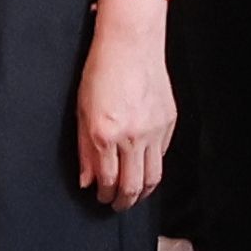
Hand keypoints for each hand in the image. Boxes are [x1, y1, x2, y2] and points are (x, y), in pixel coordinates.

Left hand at [74, 8, 175, 208]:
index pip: (108, 180)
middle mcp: (132, 136)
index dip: (104, 195)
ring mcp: (154, 130)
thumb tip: (86, 180)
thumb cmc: (101, 70)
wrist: (131, 44)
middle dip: (124, 202)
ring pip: (153, 177)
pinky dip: (153, 166)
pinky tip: (144, 166)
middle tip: (118, 206)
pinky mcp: (169, 122)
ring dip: (143, 191)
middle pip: (133, 186)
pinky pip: (162, 155)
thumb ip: (84, 150)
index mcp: (105, 134)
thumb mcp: (81, 111)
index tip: (101, 197)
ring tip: (134, 195)